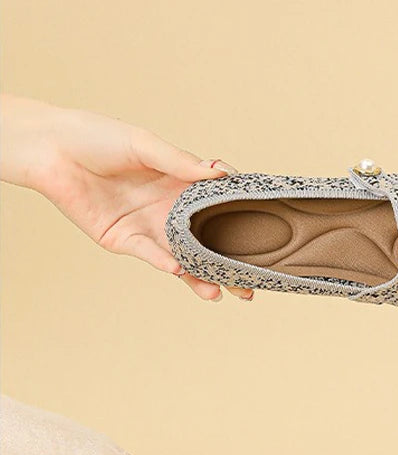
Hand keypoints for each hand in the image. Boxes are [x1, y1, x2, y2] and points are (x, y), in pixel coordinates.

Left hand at [0, 95, 251, 300]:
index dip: (240, 222)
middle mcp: (170, 210)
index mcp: (181, 185)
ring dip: (202, 276)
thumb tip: (219, 172)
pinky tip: (181, 270)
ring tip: (221, 291)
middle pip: (208, 242)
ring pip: (184, 258)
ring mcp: (150, 228)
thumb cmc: (96, 137)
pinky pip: (152, 256)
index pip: (219, 208)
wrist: (51, 150)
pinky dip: (167, 263)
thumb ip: (181, 162)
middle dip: (229, 264)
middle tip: (250, 284)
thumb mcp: (144, 143)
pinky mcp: (126, 241)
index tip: (263, 235)